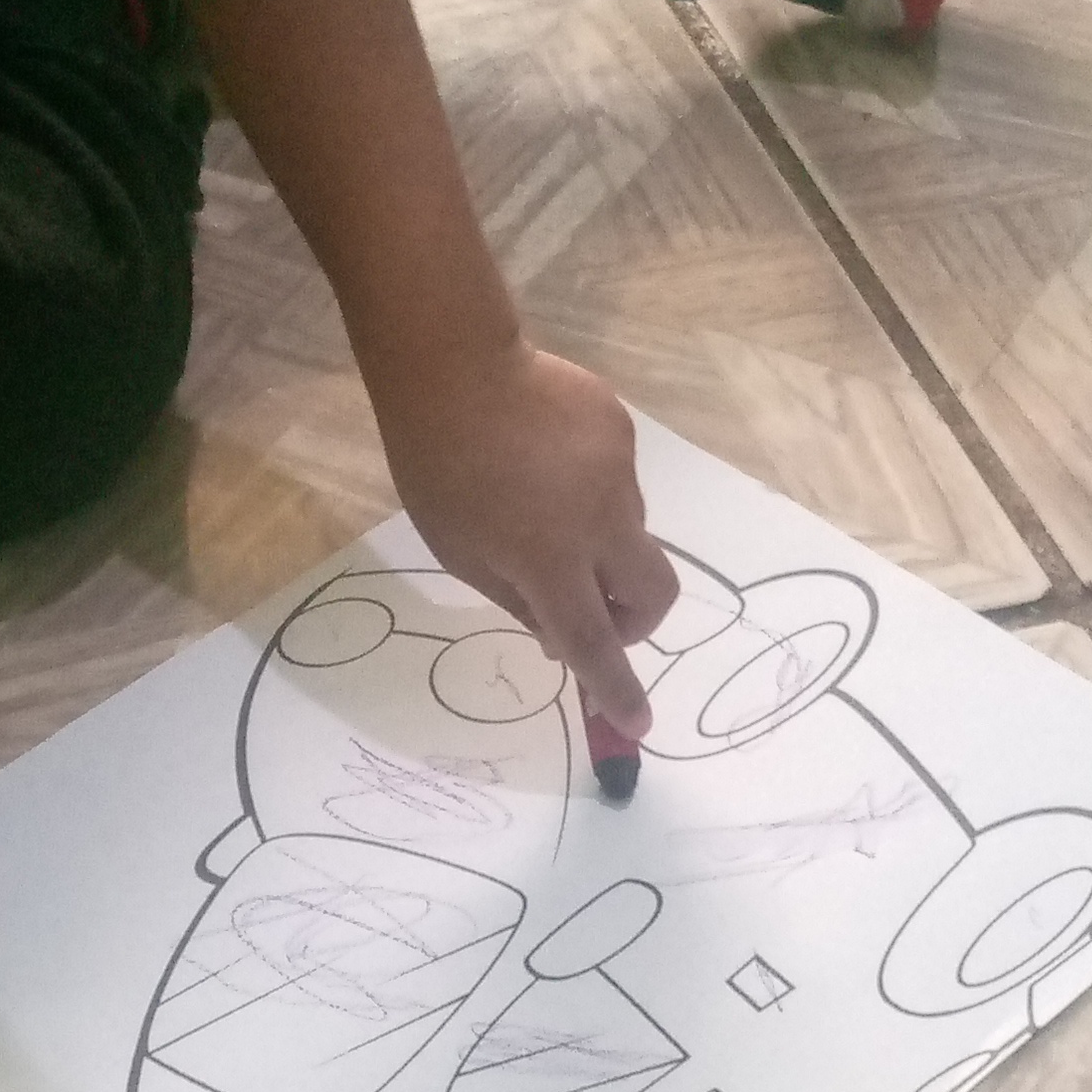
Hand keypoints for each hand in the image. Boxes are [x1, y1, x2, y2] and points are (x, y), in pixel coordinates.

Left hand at [377, 345, 677, 738]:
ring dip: (597, 545)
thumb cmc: (438, 468)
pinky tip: (546, 460)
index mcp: (551, 561)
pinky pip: (617, 481)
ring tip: (538, 506)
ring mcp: (618, 472)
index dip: (617, 689)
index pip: (595, 643)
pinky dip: (590, 491)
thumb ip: (518, 598)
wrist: (454, 365)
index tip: (636, 726)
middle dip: (636, 619)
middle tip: (596, 612)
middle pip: (654, 592)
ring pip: (628, 532)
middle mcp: (600, 522)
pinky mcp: (621, 431)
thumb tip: (562, 630)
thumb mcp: (459, 552)